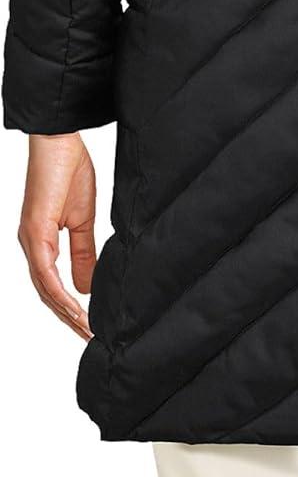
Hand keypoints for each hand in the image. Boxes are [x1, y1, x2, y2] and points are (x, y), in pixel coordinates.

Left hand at [18, 133, 95, 340]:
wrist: (59, 140)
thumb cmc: (69, 169)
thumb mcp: (83, 219)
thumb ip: (83, 253)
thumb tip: (87, 287)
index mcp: (40, 241)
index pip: (52, 285)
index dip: (69, 308)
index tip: (89, 325)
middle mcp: (30, 244)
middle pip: (45, 293)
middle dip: (67, 318)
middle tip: (89, 337)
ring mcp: (29, 239)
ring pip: (43, 288)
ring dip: (64, 311)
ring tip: (85, 329)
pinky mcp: (34, 231)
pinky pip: (44, 271)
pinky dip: (58, 292)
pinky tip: (74, 306)